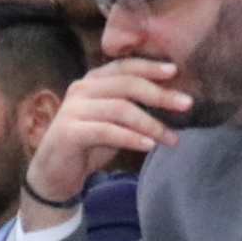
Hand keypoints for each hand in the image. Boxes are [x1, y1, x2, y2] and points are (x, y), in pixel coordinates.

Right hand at [24, 58, 189, 226]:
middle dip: (159, 94)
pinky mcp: (68, 132)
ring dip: (150, 123)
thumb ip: (133, 108)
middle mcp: (80, 90)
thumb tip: (173, 102)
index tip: (174, 71)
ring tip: (170, 137)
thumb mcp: (115, 122)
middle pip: (126, 85)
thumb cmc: (89, 145)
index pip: (123, 67)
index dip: (149, 67)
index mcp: (91, 82)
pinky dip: (131, 138)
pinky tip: (148, 145)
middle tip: (186, 104)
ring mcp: (72, 110)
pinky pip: (107, 131)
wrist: (55, 173)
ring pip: (120, 109)